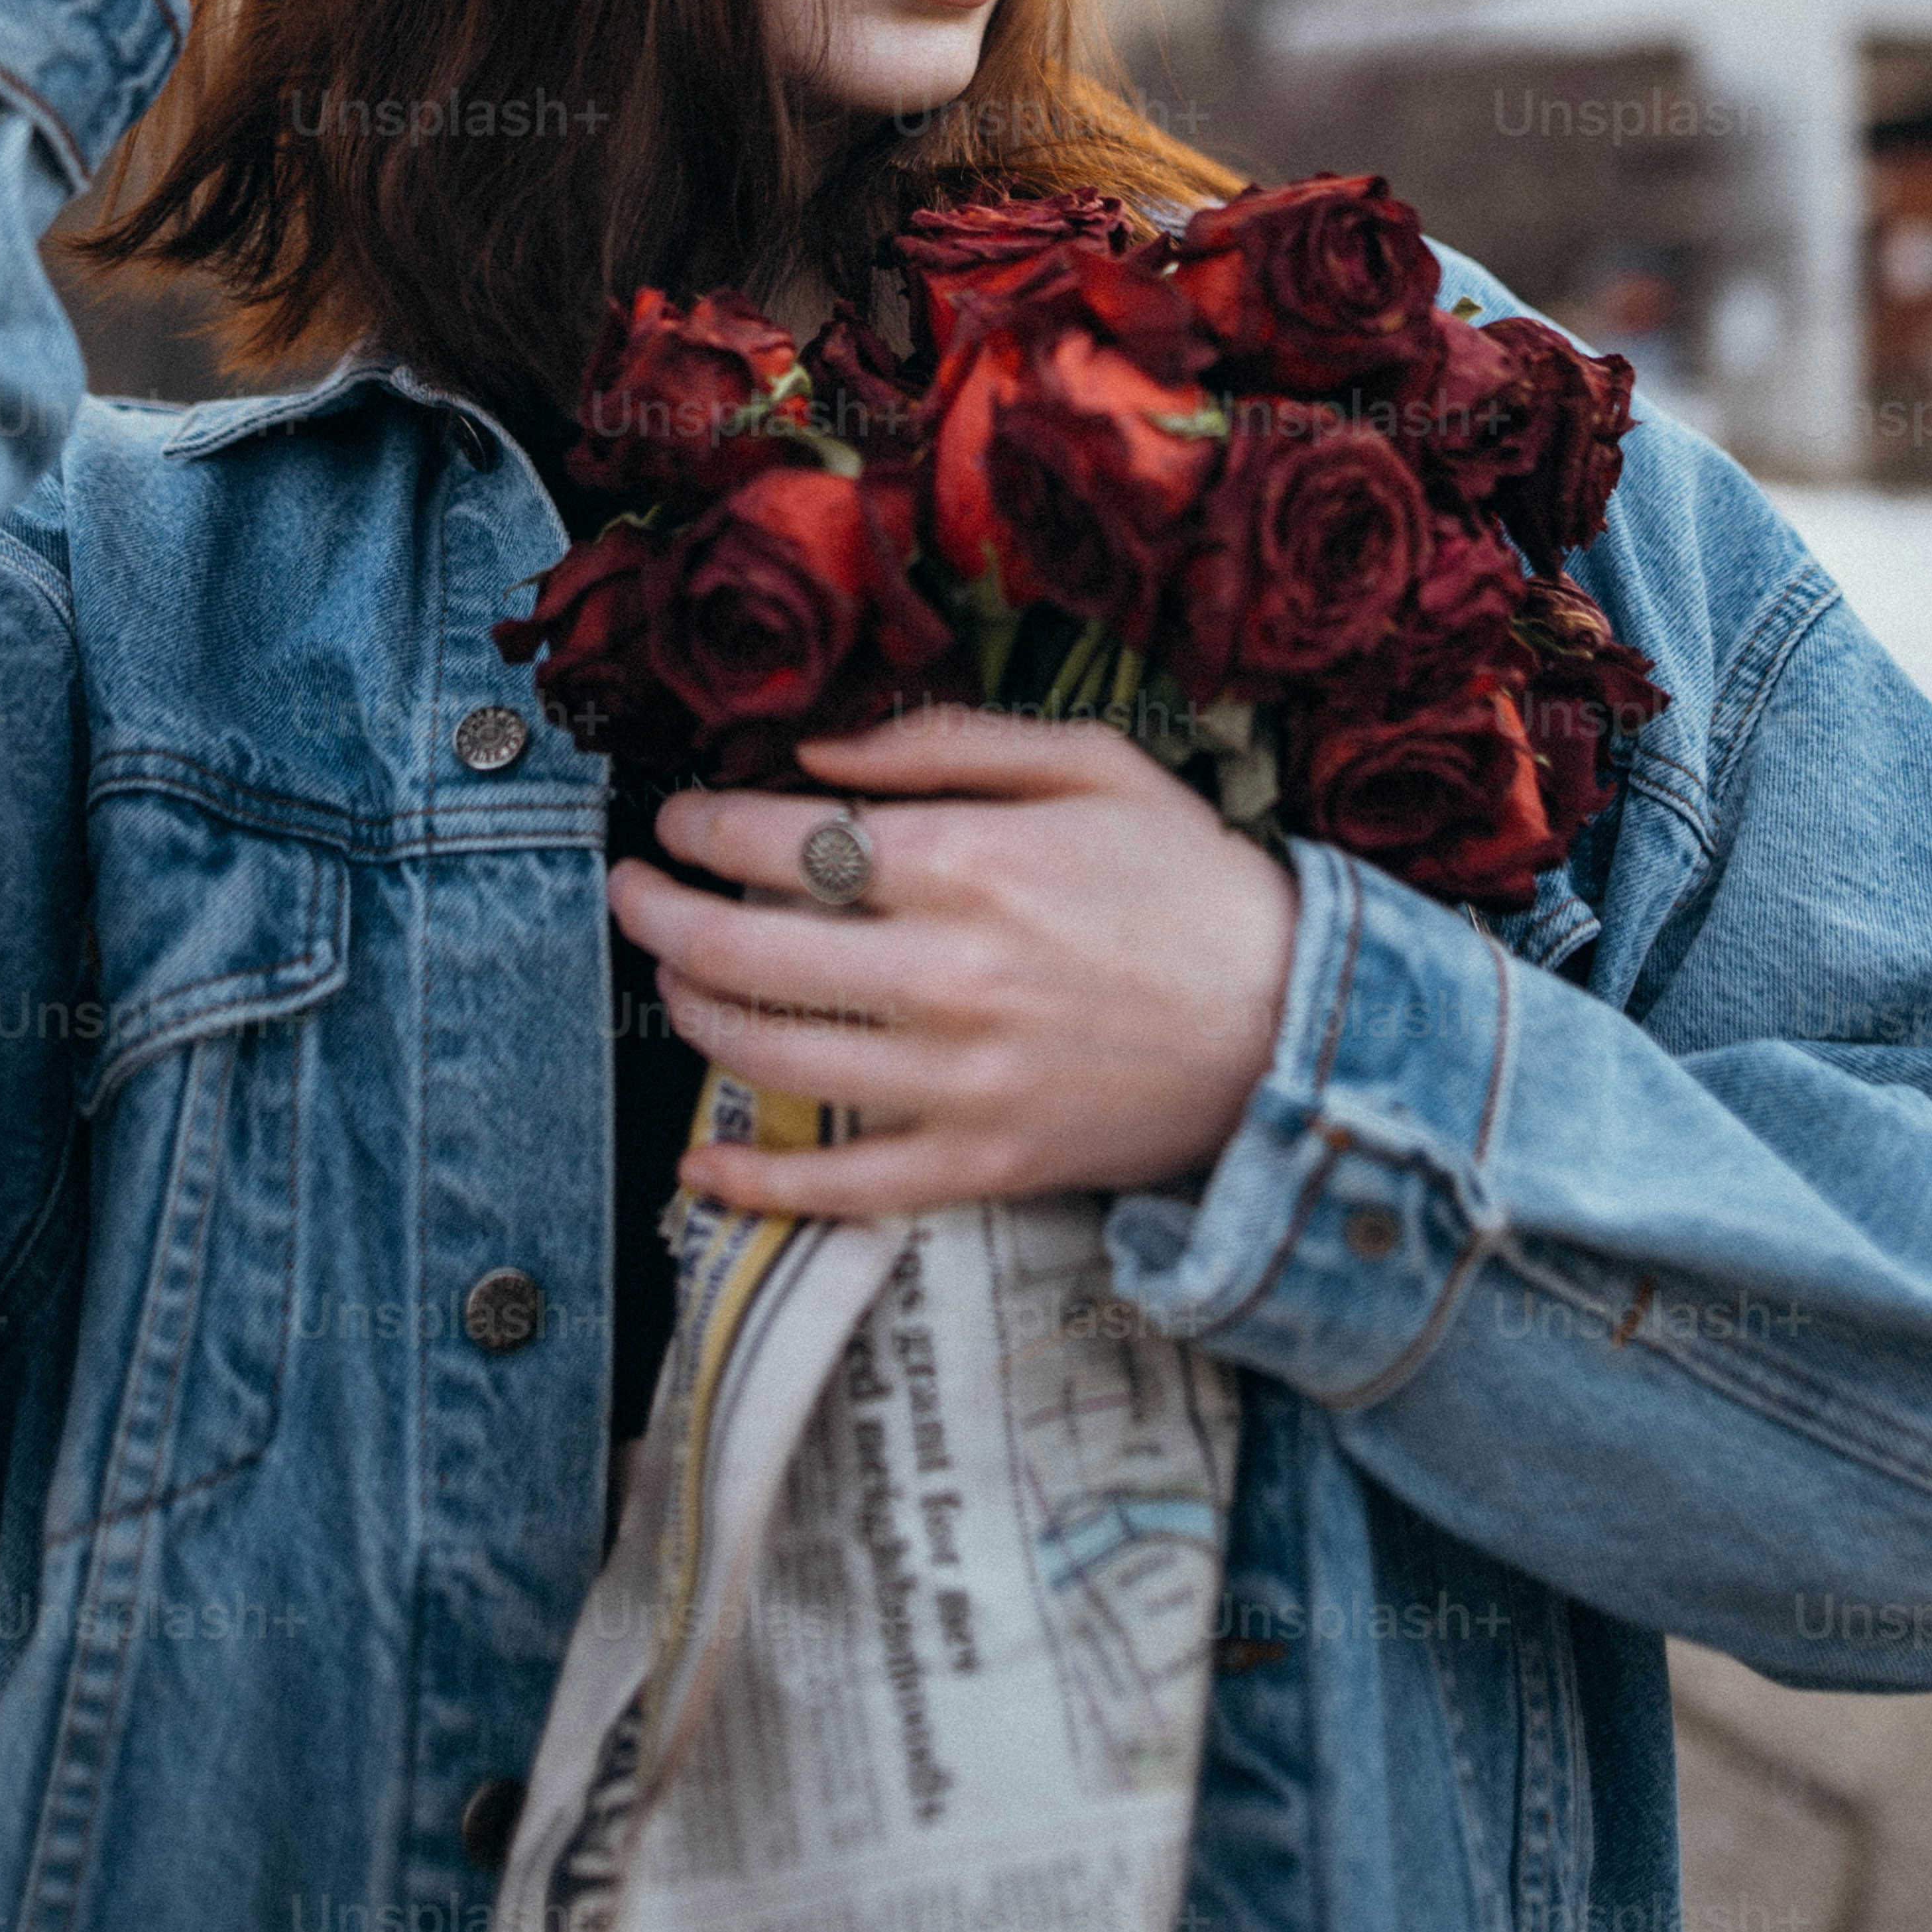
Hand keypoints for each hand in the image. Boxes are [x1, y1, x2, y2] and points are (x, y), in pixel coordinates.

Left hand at [606, 701, 1299, 1220]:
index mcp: (969, 863)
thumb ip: (948, 743)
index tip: (680, 818)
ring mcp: (958, 1080)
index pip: (783, 842)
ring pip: (772, 1058)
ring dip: (694, 1015)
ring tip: (669, 979)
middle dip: (663, 914)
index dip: (705, 827)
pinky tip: (697, 1171)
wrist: (1298, 1021)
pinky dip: (754, 1188)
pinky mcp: (980, 1164)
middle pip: (748, 948)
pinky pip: (840, 1188)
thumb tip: (818, 751)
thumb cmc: (1192, 880)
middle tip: (632, 890)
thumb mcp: (1091, 762)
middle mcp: (947, 974)